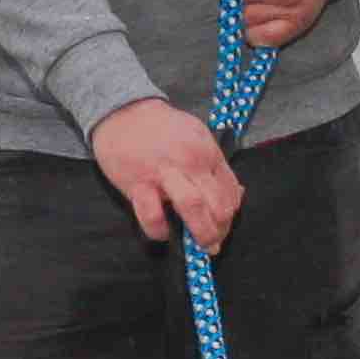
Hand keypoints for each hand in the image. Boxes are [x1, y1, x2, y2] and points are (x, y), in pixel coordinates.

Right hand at [90, 100, 243, 250]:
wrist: (122, 110)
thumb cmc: (162, 128)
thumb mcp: (197, 137)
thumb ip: (215, 166)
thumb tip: (237, 194)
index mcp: (207, 151)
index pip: (230, 191)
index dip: (230, 215)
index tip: (222, 225)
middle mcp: (190, 161)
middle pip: (217, 203)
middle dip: (221, 229)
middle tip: (213, 243)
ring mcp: (163, 173)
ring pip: (193, 206)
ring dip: (201, 232)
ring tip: (201, 247)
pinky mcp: (137, 183)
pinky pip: (152, 214)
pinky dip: (159, 230)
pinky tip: (162, 234)